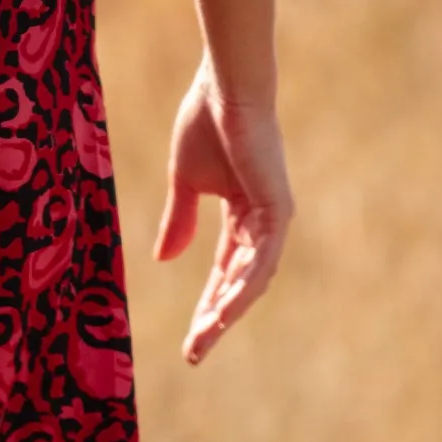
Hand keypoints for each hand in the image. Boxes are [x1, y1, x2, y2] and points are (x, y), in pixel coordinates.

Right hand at [154, 67, 293, 364]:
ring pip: (252, 280)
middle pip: (238, 284)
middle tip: (194, 353)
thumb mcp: (184, 182)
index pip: (223, 272)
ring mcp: (273, 218)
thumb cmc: (205, 123)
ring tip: (204, 338)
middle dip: (215, 320)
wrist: (223, 88)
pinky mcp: (277, 209)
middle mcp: (262, 223)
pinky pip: (262, 260)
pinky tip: (224, 310)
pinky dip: (244, 286)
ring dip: (228, 311)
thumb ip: (179, 221)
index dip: (205, 306)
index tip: (189, 341)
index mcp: (241, 216)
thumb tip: (163, 259)